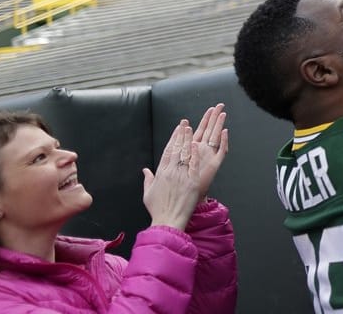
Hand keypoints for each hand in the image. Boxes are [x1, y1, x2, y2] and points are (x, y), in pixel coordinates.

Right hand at [142, 103, 228, 230]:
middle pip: (176, 149)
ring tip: (190, 129)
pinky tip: (197, 144)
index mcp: (160, 173)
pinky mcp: (192, 182)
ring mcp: (181, 176)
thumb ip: (148, 179)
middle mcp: (170, 172)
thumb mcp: (148, 193)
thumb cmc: (158, 209)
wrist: (168, 220)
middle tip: (184, 123)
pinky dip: (195, 154)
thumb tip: (145, 170)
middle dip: (180, 134)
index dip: (173, 139)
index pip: (167, 151)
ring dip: (188, 140)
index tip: (177, 130)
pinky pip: (194, 165)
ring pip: (185, 154)